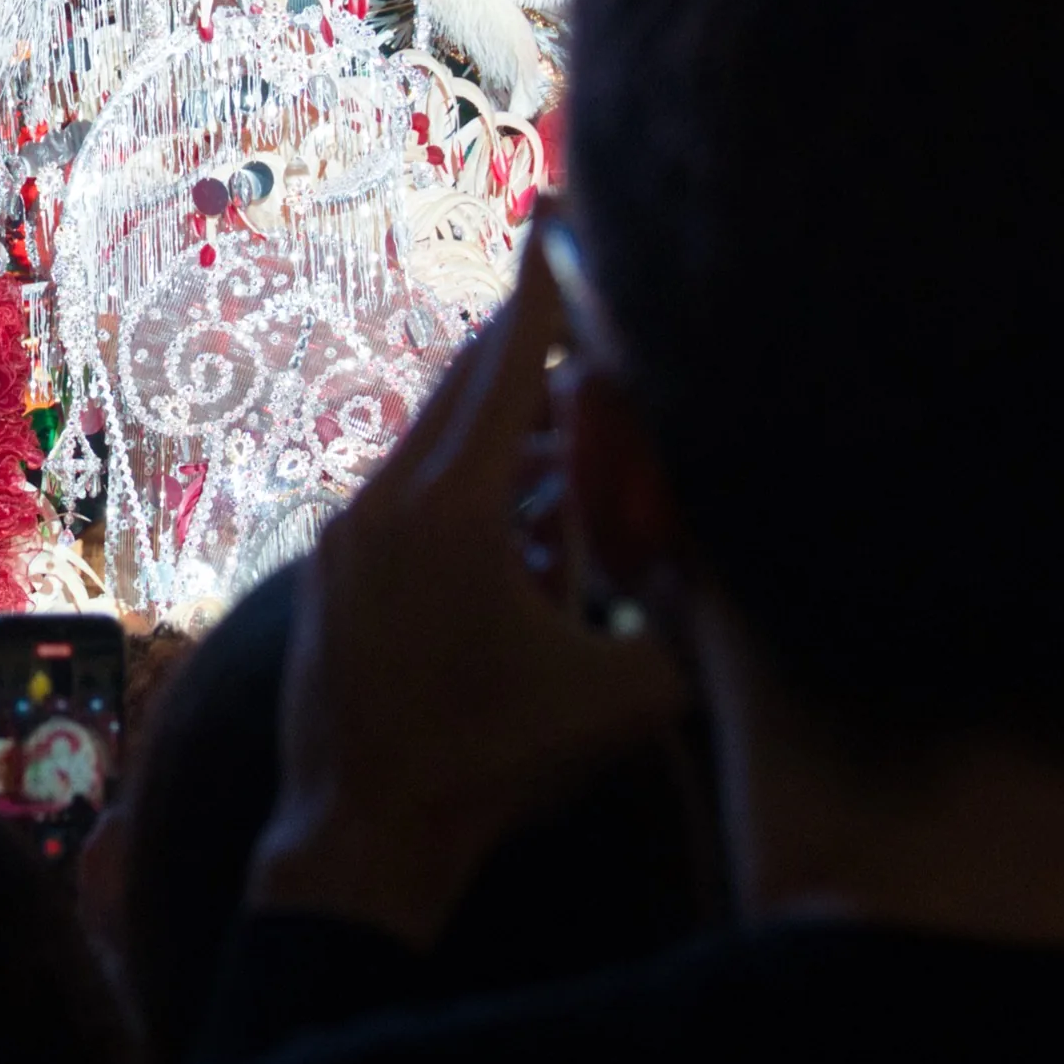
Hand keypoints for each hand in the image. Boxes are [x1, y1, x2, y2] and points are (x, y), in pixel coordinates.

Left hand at [244, 212, 686, 948]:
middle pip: (461, 394)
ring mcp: (346, 536)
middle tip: (571, 321)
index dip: (542, 299)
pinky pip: (403, 501)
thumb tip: (733, 578)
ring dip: (495, 437)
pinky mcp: (330, 575)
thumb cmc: (490, 764)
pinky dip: (456, 490)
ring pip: (430, 450)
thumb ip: (683, 626)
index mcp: (450, 508)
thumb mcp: (620, 697)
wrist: (357, 838)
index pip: (507, 371)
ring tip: (561, 447)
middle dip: (521, 357)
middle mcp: (386, 500)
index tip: (554, 226)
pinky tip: (506, 528)